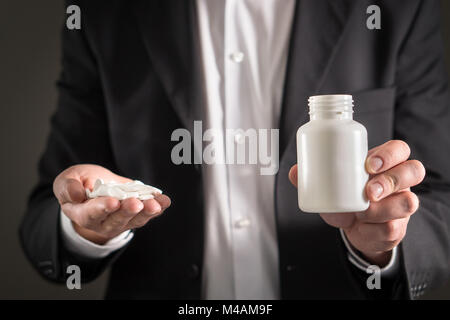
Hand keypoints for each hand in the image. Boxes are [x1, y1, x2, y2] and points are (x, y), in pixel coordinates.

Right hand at [53, 164, 170, 244]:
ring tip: (155, 204)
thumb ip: (68, 187)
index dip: (102, 208)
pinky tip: (165, 201)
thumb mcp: (67, 180)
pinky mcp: (136, 216)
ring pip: (135, 220)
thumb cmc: (78, 183)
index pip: (91, 214)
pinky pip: (148, 214)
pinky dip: (158, 208)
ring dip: (147, 212)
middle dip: (127, 211)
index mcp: (82, 214)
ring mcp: (122, 221)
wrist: (95, 186)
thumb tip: (77, 195)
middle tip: (136, 203)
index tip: (112, 202)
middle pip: (116, 220)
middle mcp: (103, 222)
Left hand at [289, 140, 424, 265]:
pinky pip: (393, 228)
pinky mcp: (398, 227)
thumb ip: (312, 177)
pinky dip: (373, 229)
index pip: (399, 149)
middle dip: (391, 180)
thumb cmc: (346, 199)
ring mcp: (402, 203)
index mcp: (384, 164)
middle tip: (368, 191)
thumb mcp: (330, 186)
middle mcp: (399, 181)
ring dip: (382, 208)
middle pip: (413, 170)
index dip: (389, 154)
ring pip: (408, 202)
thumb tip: (294, 171)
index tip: (368, 164)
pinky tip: (361, 226)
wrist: (354, 230)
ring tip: (362, 211)